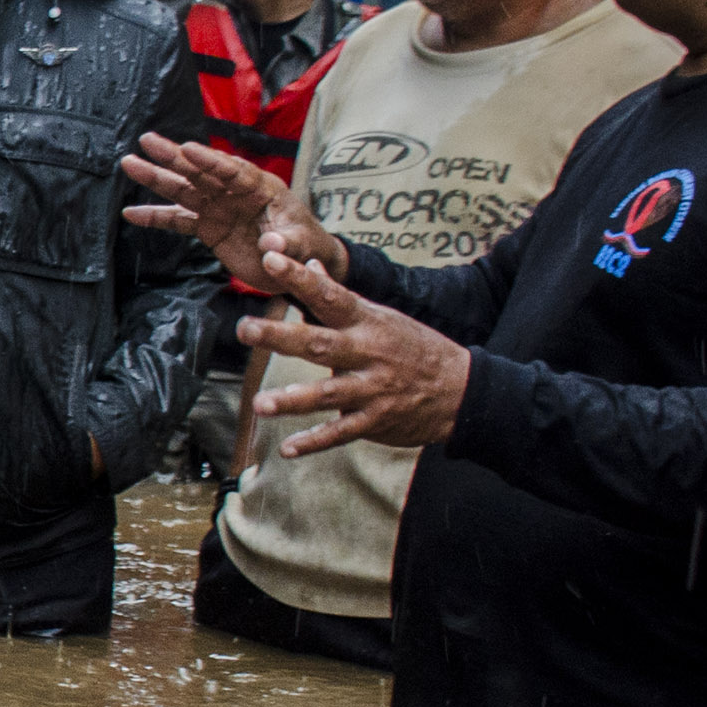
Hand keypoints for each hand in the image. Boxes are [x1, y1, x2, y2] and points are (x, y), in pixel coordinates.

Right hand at [121, 133, 344, 291]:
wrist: (298, 265)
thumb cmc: (305, 247)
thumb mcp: (302, 246)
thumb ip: (287, 244)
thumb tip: (272, 246)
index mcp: (260, 188)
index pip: (232, 171)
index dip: (210, 161)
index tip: (188, 149)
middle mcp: (235, 192)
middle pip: (200, 172)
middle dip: (173, 157)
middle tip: (147, 142)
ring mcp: (219, 208)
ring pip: (184, 190)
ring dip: (157, 178)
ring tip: (130, 164)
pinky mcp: (208, 227)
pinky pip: (179, 220)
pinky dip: (156, 217)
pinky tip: (132, 213)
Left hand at [238, 251, 470, 455]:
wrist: (461, 390)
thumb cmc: (413, 348)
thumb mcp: (382, 316)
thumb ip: (340, 295)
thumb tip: (310, 262)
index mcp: (367, 323)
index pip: (330, 294)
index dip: (300, 277)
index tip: (272, 259)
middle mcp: (367, 353)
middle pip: (320, 343)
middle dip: (280, 336)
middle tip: (244, 329)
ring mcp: (372, 390)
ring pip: (328, 394)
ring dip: (293, 399)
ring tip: (259, 404)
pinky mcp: (375, 421)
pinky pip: (341, 433)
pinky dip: (314, 442)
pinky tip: (287, 448)